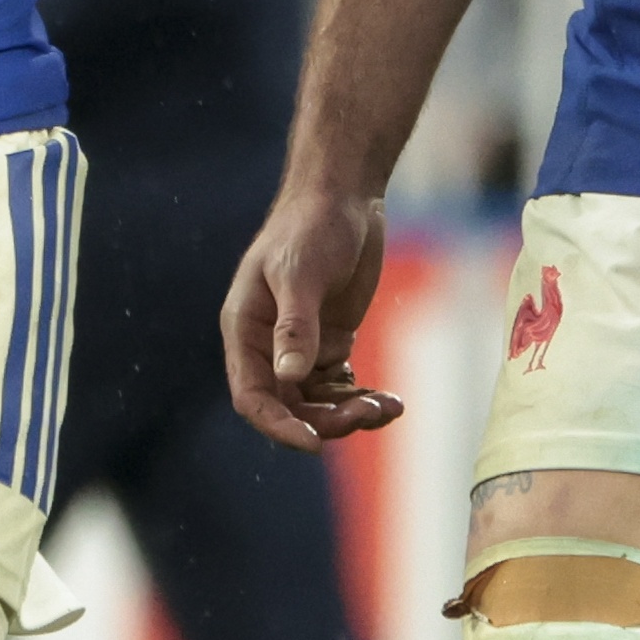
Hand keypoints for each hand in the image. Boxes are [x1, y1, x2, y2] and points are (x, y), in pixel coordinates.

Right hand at [222, 185, 406, 450]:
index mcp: (247, 331)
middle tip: (367, 411)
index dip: (277, 425)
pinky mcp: (331, 342)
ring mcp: (301, 347)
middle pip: (290, 407)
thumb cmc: (310, 226)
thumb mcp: (299, 273)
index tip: (313, 443)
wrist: (343, 196)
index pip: (252, 395)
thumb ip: (294, 326)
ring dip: (351, 413)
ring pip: (319, 403)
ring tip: (389, 405)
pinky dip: (364, 398)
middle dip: (327, 419)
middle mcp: (269, 347)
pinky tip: (392, 399)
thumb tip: (287, 377)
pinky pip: (342, 387)